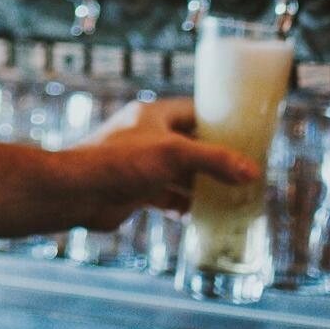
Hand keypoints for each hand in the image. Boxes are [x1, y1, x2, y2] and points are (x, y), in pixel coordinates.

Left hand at [62, 96, 259, 231]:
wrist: (78, 192)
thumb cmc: (120, 161)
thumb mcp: (173, 154)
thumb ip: (213, 160)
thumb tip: (251, 171)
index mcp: (155, 115)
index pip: (194, 112)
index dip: (219, 123)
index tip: (245, 137)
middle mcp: (148, 136)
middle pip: (190, 146)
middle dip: (215, 161)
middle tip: (244, 173)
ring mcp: (142, 164)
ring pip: (180, 173)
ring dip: (202, 186)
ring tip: (231, 197)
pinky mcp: (136, 189)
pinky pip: (167, 195)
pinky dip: (183, 205)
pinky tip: (201, 216)